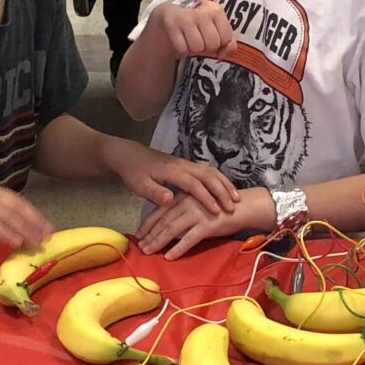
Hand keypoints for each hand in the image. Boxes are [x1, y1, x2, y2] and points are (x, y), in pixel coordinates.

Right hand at [0, 181, 49, 249]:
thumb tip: (12, 232)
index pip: (18, 201)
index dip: (34, 215)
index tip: (47, 227)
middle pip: (17, 208)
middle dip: (34, 223)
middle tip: (47, 237)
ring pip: (8, 217)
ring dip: (24, 230)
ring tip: (36, 243)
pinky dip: (7, 234)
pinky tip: (16, 243)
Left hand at [112, 143, 239, 215]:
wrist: (128, 154)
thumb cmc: (134, 172)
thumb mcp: (140, 185)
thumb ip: (155, 192)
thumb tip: (171, 201)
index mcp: (173, 171)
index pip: (193, 184)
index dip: (206, 198)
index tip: (217, 210)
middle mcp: (183, 166)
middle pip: (208, 176)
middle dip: (222, 191)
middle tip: (233, 207)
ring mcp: (186, 165)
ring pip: (211, 172)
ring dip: (224, 185)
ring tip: (236, 199)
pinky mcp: (186, 166)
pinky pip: (208, 171)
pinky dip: (219, 180)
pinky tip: (225, 191)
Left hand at [138, 184, 270, 259]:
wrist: (244, 206)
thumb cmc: (220, 206)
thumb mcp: (198, 205)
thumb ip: (183, 212)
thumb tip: (167, 227)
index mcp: (183, 197)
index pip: (160, 210)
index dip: (147, 223)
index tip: (137, 235)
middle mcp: (187, 203)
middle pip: (163, 220)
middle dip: (150, 235)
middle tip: (140, 248)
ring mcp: (197, 213)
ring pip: (172, 229)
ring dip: (158, 241)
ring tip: (149, 252)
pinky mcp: (207, 224)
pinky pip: (189, 238)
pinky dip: (178, 248)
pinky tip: (169, 256)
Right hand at [146, 0, 235, 59]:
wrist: (172, 11)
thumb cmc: (199, 20)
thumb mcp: (215, 24)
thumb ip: (227, 39)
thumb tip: (223, 54)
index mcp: (216, 10)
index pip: (226, 38)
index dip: (221, 44)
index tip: (214, 39)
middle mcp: (202, 13)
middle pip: (212, 44)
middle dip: (208, 47)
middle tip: (201, 41)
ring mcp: (186, 18)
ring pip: (197, 48)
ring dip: (194, 49)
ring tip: (191, 40)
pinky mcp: (172, 24)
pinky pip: (183, 48)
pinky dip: (183, 49)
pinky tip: (182, 40)